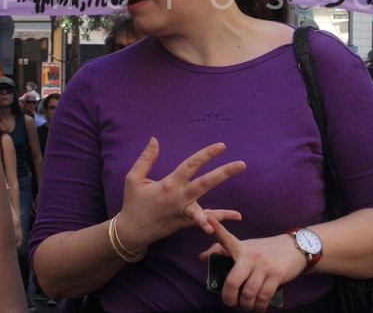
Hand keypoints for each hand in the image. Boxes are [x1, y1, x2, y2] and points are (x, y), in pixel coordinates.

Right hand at [116, 138, 244, 252]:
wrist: (131, 232)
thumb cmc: (133, 203)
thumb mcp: (133, 178)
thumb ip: (146, 158)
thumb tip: (155, 139)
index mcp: (168, 185)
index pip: (191, 165)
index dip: (206, 154)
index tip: (221, 146)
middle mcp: (179, 199)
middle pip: (205, 184)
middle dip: (224, 173)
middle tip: (241, 165)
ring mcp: (183, 213)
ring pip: (206, 211)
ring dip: (223, 212)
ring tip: (239, 214)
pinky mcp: (184, 223)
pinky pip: (204, 220)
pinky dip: (220, 219)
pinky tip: (236, 217)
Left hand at [198, 216, 298, 311]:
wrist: (294, 247)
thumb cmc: (265, 250)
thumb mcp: (246, 247)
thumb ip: (223, 251)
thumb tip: (202, 257)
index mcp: (241, 247)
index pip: (226, 238)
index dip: (217, 229)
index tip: (208, 219)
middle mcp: (251, 256)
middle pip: (233, 282)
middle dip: (229, 298)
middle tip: (229, 303)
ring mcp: (264, 266)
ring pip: (249, 294)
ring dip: (245, 305)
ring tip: (245, 306)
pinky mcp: (276, 275)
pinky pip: (264, 297)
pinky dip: (259, 307)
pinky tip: (257, 307)